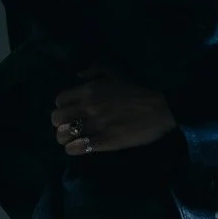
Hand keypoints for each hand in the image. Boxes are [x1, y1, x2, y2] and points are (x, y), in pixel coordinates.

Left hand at [52, 64, 176, 156]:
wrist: (160, 108)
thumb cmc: (138, 90)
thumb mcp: (115, 71)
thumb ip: (94, 69)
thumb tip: (78, 74)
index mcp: (88, 90)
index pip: (59, 100)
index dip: (62, 107)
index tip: (71, 111)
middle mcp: (87, 107)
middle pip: (56, 118)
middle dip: (60, 123)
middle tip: (70, 126)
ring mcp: (95, 125)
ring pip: (63, 135)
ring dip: (65, 138)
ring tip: (73, 139)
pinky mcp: (104, 141)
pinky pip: (77, 148)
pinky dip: (74, 149)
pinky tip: (78, 149)